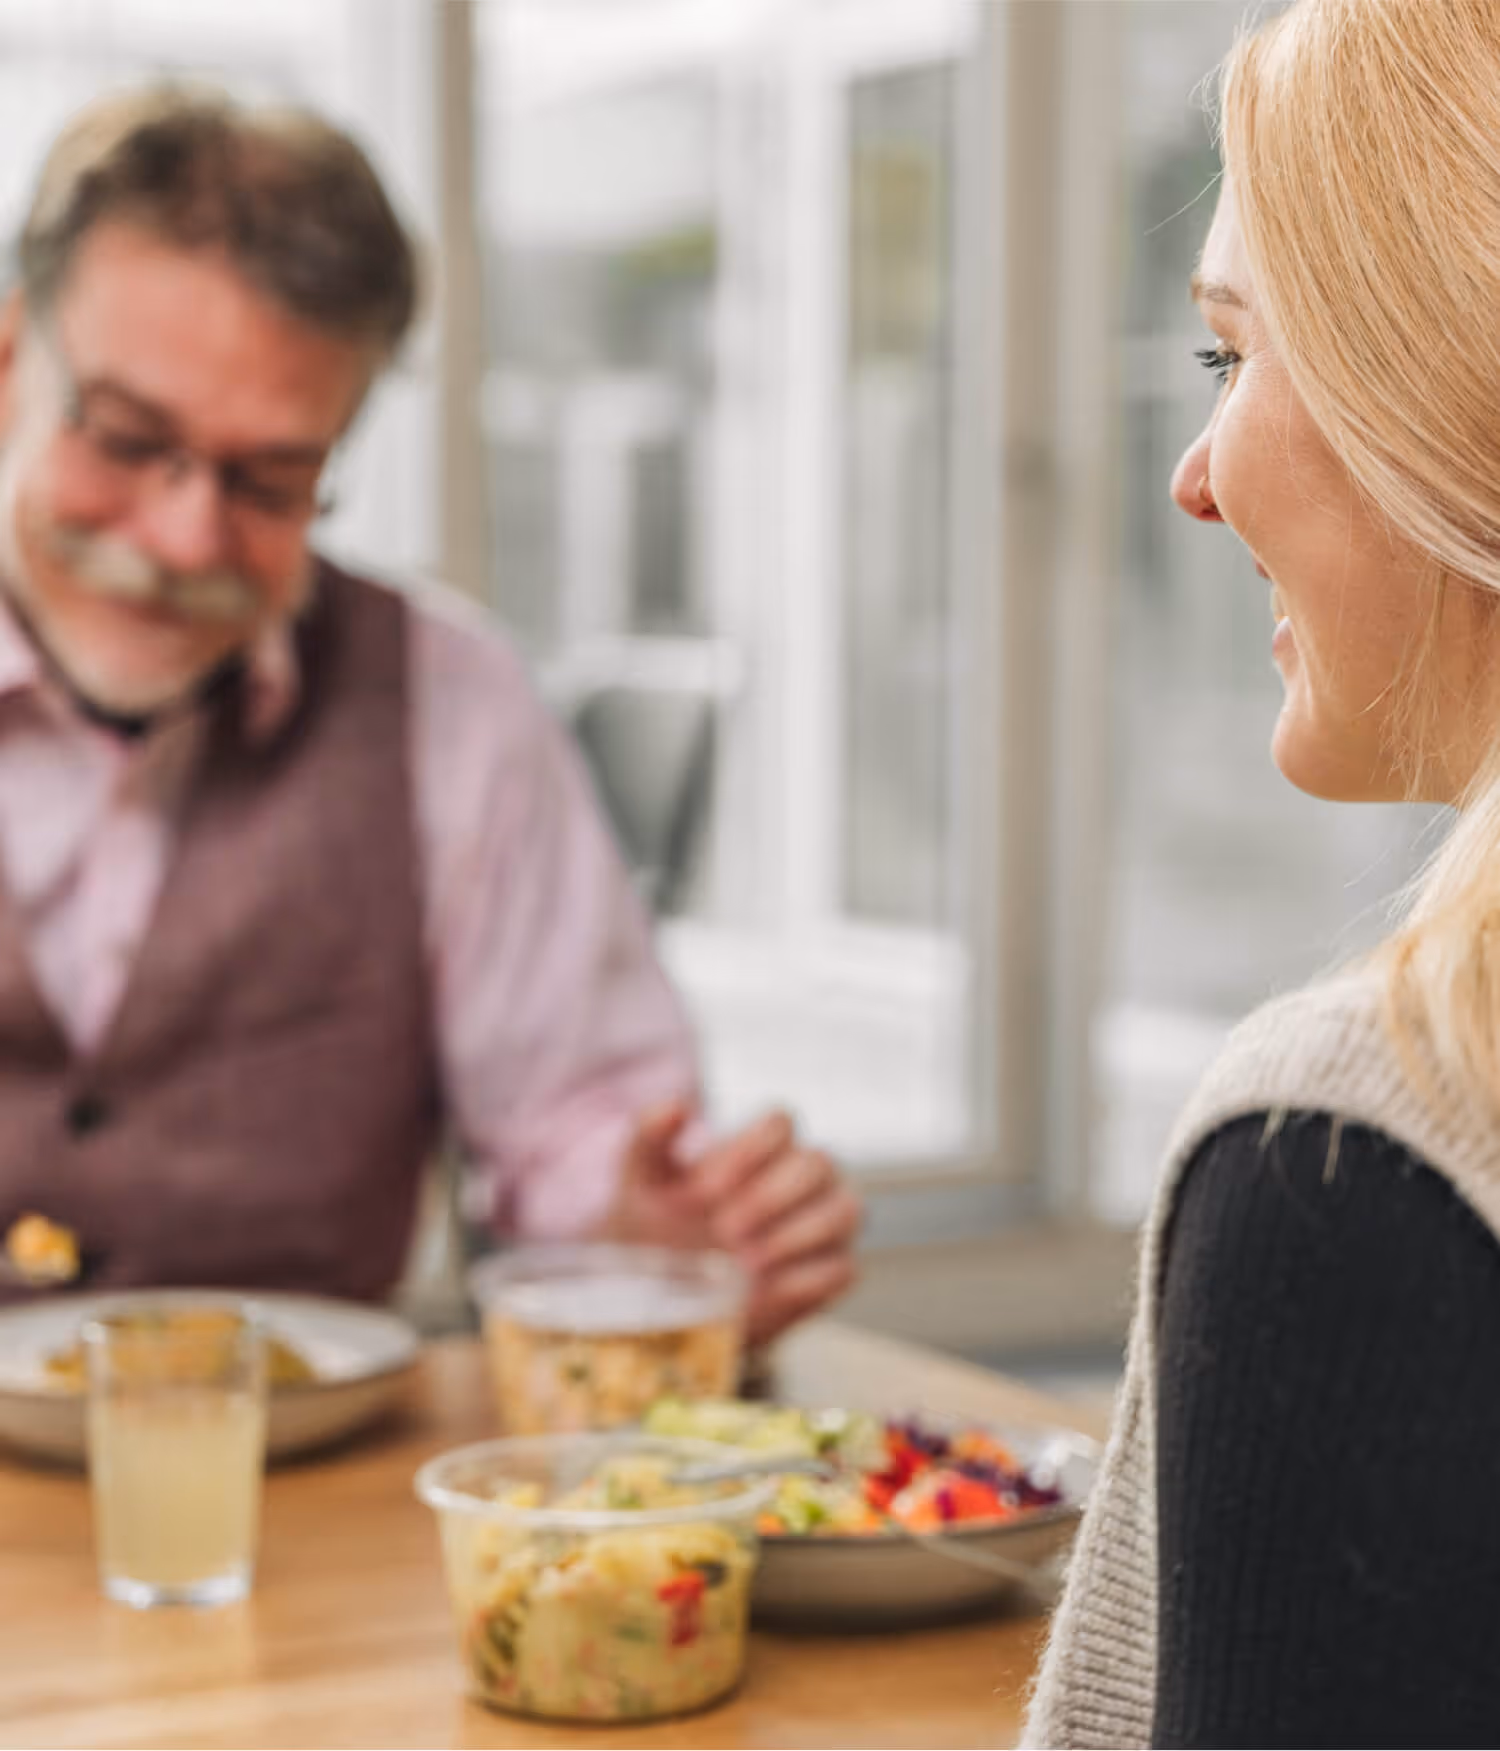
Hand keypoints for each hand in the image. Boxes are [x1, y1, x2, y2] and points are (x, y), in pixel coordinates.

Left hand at [606, 1102, 861, 1345]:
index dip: (748, 1152)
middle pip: (819, 1163)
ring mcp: (826, 1222)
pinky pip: (842, 1268)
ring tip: (745, 1262)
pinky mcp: (832, 1271)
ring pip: (845, 1210)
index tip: (703, 1189)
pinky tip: (760, 1288)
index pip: (781, 1123)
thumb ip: (650, 1135)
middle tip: (723, 1229)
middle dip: (770, 1197)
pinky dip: (804, 1278)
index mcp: (764, 1145)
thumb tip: (676, 1106)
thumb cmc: (659, 1222)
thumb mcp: (643, 1180)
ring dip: (795, 1235)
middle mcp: (805, 1176)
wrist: (661, 1292)